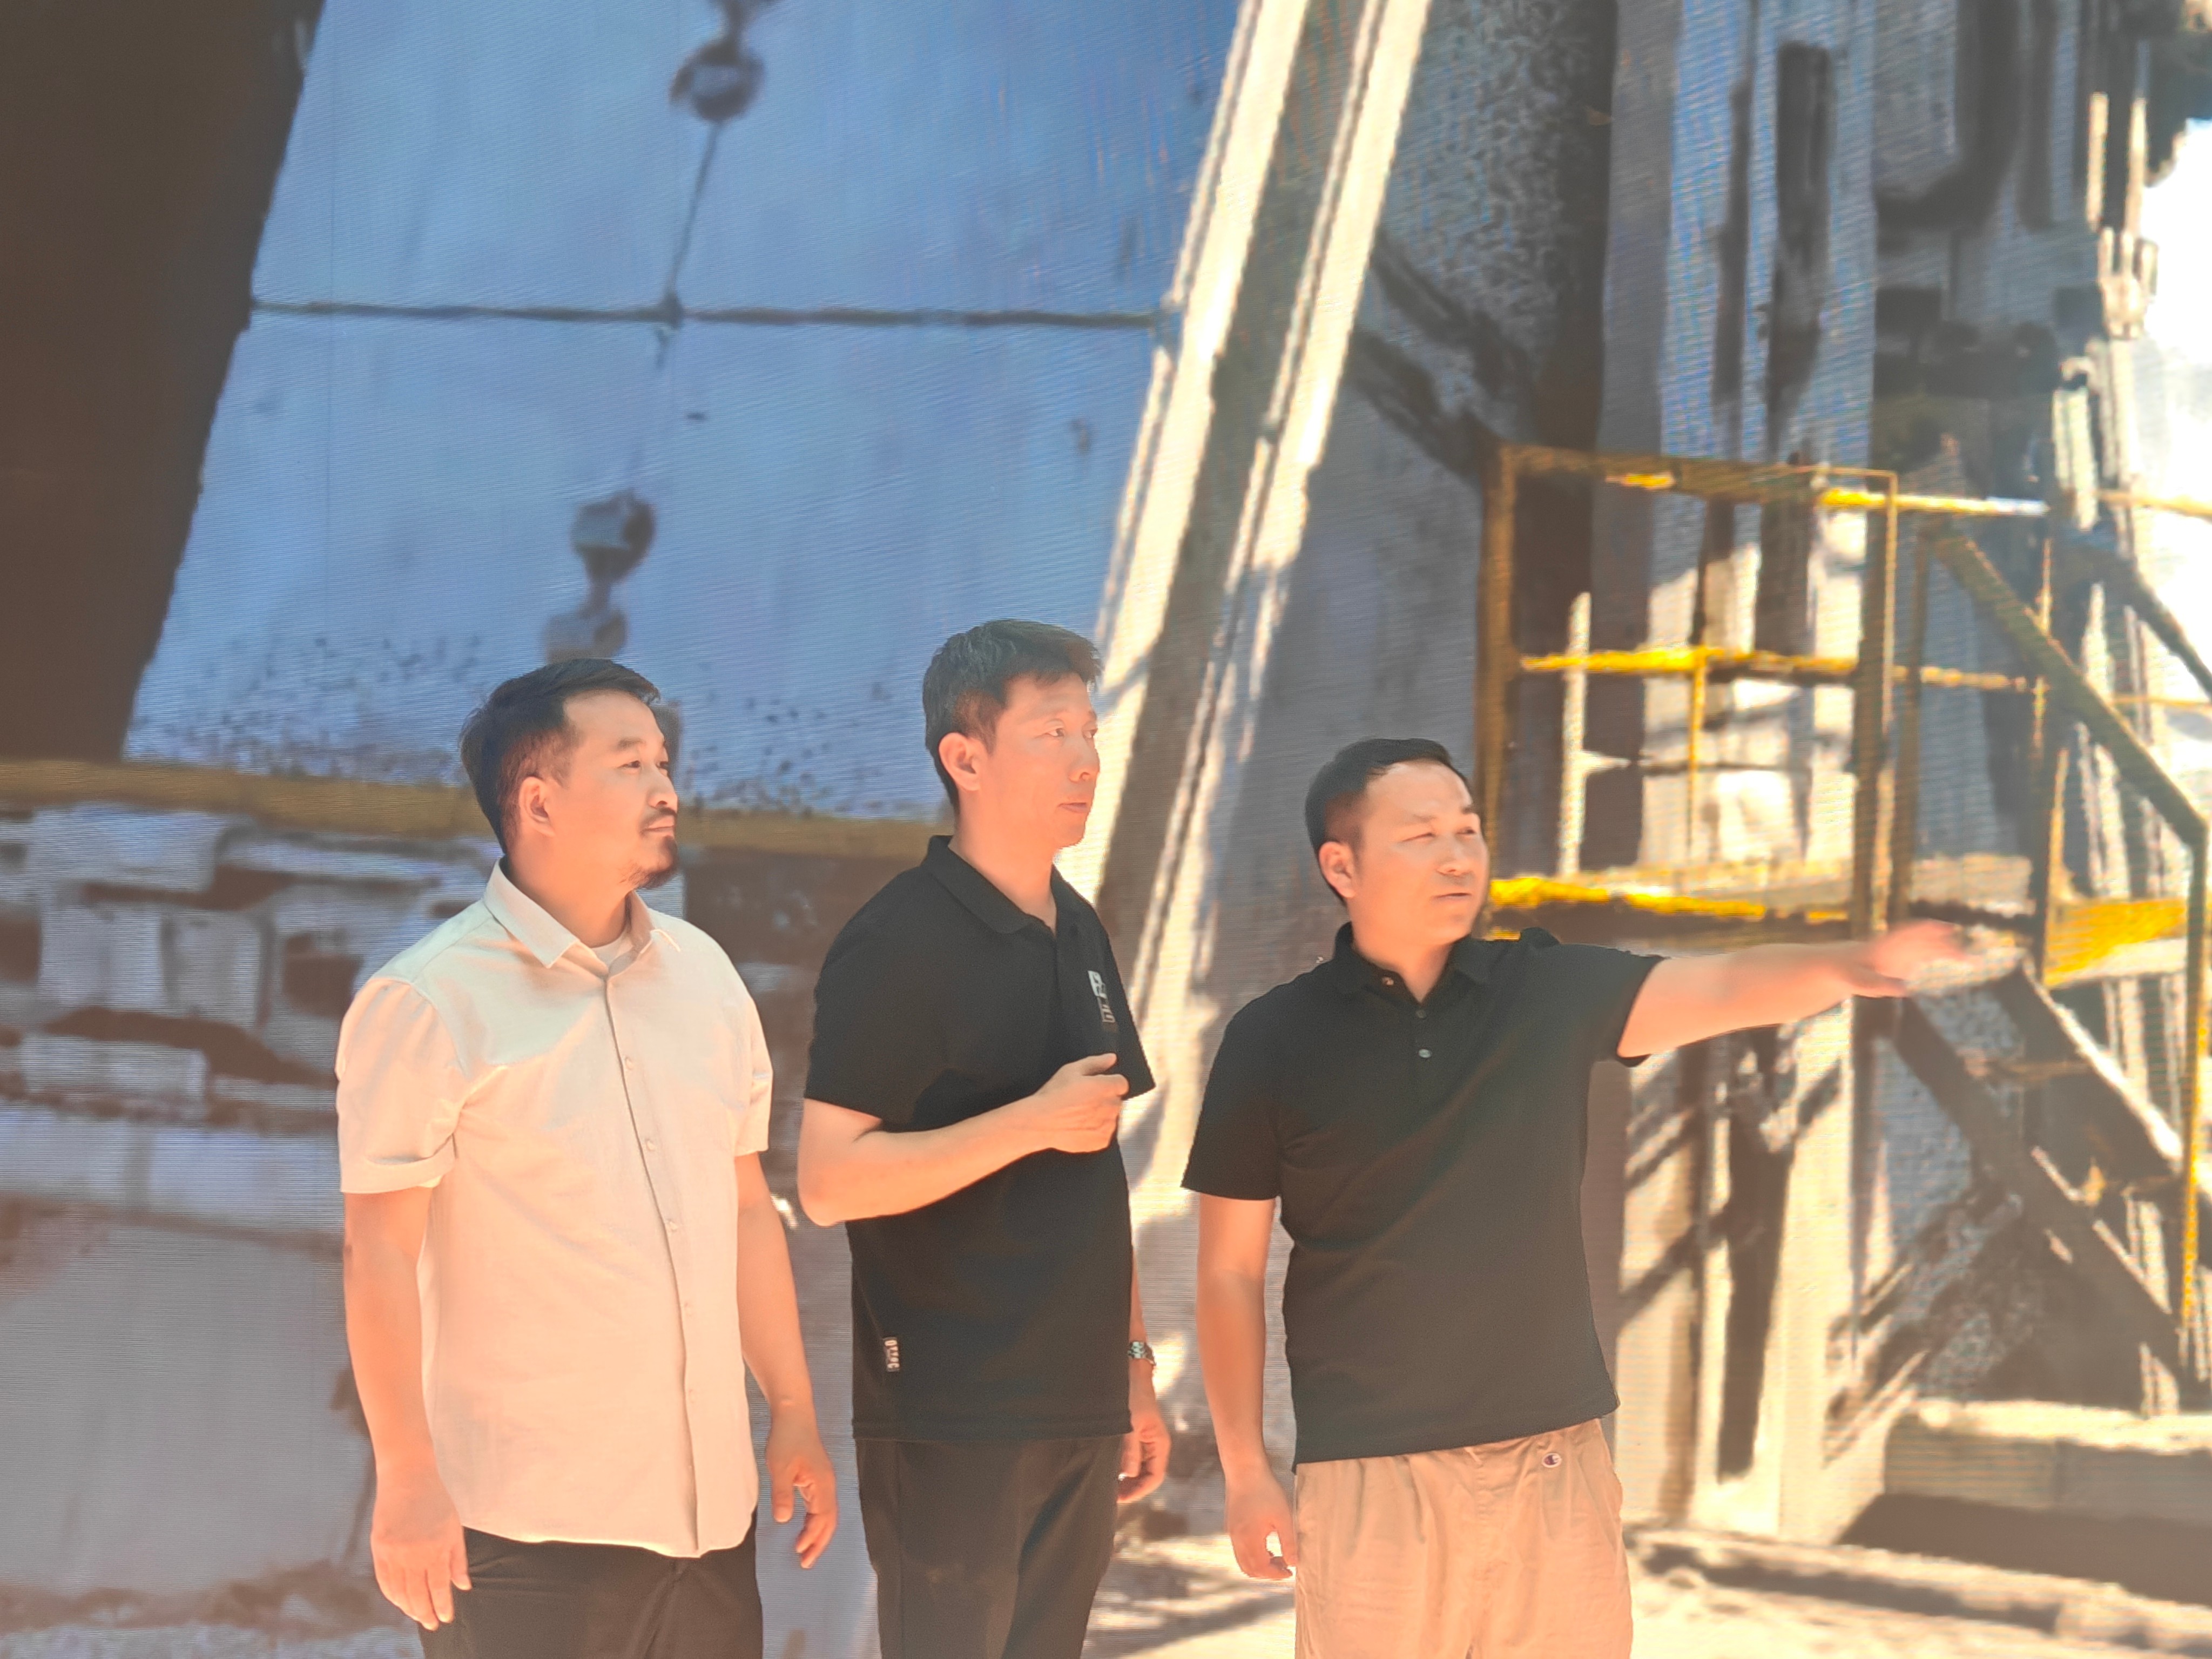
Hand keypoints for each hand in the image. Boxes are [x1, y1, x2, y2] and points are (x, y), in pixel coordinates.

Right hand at [369, 1464, 469, 1629]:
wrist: (407, 1479)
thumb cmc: (436, 1502)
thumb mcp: (454, 1528)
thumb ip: (458, 1560)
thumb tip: (463, 1587)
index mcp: (436, 1548)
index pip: (439, 1587)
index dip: (443, 1606)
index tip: (446, 1618)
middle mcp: (413, 1554)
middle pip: (418, 1594)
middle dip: (425, 1613)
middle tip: (431, 1624)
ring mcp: (393, 1553)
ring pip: (400, 1592)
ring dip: (409, 1608)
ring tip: (418, 1615)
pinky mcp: (378, 1549)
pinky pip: (384, 1581)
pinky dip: (392, 1596)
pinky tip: (400, 1602)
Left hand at [765, 1411, 838, 1568]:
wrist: (794, 1414)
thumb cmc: (787, 1438)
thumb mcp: (780, 1467)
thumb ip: (783, 1494)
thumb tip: (785, 1520)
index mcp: (822, 1484)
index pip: (822, 1518)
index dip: (812, 1537)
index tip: (799, 1553)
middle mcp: (827, 1484)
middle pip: (830, 1520)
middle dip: (820, 1543)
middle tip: (806, 1563)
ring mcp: (824, 1481)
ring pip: (827, 1514)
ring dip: (818, 1534)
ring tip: (805, 1551)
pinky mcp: (817, 1477)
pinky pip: (821, 1506)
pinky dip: (815, 1521)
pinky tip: (805, 1527)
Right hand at [1017, 1054, 1127, 1154]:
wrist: (1041, 1123)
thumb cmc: (1054, 1096)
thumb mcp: (1071, 1070)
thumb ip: (1095, 1063)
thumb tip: (1111, 1058)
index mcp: (1106, 1087)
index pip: (1121, 1083)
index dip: (1109, 1083)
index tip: (1096, 1087)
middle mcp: (1111, 1107)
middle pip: (1116, 1100)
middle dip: (1104, 1099)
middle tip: (1084, 1101)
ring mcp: (1108, 1126)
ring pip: (1112, 1117)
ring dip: (1102, 1115)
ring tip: (1080, 1115)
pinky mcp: (1102, 1141)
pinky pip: (1106, 1133)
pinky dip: (1097, 1131)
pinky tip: (1081, 1127)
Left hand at [1119, 1367, 1169, 1502]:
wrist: (1130, 1373)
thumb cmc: (1133, 1395)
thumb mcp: (1130, 1424)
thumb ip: (1130, 1450)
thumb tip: (1128, 1474)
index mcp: (1159, 1444)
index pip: (1154, 1477)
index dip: (1139, 1490)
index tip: (1121, 1498)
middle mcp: (1155, 1446)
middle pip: (1147, 1476)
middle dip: (1132, 1487)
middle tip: (1112, 1496)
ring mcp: (1146, 1442)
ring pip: (1138, 1469)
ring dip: (1127, 1479)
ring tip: (1110, 1486)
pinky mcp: (1136, 1437)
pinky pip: (1132, 1458)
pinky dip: (1123, 1467)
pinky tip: (1111, 1470)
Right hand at [1224, 1465, 1296, 1580]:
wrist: (1245, 1469)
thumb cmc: (1266, 1490)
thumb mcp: (1284, 1516)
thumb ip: (1289, 1542)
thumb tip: (1294, 1563)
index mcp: (1249, 1539)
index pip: (1261, 1569)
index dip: (1276, 1575)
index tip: (1289, 1572)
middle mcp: (1236, 1539)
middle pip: (1249, 1569)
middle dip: (1267, 1573)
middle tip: (1284, 1565)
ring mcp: (1231, 1532)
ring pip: (1242, 1560)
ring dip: (1259, 1564)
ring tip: (1276, 1556)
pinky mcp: (1230, 1525)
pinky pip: (1239, 1549)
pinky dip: (1251, 1554)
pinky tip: (1265, 1544)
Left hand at [1844, 920, 1967, 995]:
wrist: (1842, 965)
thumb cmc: (1850, 973)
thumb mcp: (1861, 982)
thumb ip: (1881, 985)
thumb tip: (1906, 989)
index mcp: (1887, 946)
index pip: (1910, 934)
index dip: (1927, 929)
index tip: (1946, 929)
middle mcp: (1898, 945)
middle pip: (1926, 942)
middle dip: (1947, 946)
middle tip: (1969, 957)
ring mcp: (1904, 950)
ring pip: (1931, 946)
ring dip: (1950, 950)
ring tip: (1973, 959)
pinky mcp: (1906, 959)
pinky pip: (1929, 953)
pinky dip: (1944, 954)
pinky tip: (1961, 957)